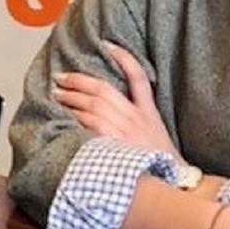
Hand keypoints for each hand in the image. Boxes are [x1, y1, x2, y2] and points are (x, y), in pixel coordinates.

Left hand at [52, 44, 176, 156]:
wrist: (172, 183)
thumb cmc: (160, 161)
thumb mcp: (156, 133)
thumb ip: (139, 119)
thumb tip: (112, 109)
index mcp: (148, 112)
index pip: (138, 76)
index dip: (123, 57)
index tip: (107, 44)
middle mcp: (136, 118)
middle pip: (103, 90)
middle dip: (79, 81)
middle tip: (61, 78)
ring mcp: (124, 131)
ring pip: (94, 106)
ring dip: (72, 98)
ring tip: (57, 95)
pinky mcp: (114, 145)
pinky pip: (91, 125)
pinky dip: (76, 118)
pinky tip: (65, 116)